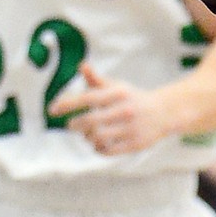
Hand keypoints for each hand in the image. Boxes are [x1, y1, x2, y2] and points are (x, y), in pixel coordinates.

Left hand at [49, 63, 173, 153]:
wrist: (163, 113)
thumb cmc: (132, 98)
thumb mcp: (117, 86)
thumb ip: (97, 80)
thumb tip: (81, 65)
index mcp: (118, 92)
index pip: (88, 97)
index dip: (67, 103)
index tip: (52, 109)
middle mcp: (124, 109)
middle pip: (90, 121)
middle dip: (76, 124)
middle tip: (72, 125)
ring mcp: (130, 128)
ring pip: (97, 137)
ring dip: (87, 137)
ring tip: (87, 133)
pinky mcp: (134, 144)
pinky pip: (107, 150)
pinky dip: (97, 148)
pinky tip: (97, 142)